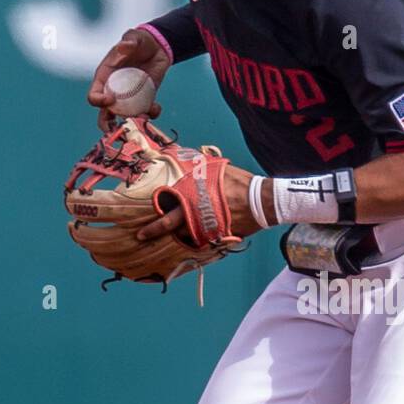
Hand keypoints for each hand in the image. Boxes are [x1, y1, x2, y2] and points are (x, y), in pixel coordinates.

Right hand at [87, 28, 170, 119]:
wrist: (157, 47)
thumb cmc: (140, 41)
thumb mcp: (134, 38)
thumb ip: (129, 41)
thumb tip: (124, 46)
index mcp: (105, 77)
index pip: (94, 95)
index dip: (98, 101)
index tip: (110, 99)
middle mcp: (114, 91)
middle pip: (104, 114)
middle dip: (108, 126)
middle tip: (119, 130)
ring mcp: (129, 98)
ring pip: (125, 118)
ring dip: (134, 123)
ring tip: (145, 117)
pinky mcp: (144, 100)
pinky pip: (144, 112)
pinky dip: (151, 114)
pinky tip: (157, 107)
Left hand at [136, 163, 265, 243]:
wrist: (262, 201)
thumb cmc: (240, 183)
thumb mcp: (217, 171)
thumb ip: (200, 171)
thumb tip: (188, 162)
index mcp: (194, 195)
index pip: (169, 202)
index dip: (157, 209)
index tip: (147, 213)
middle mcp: (197, 212)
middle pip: (170, 223)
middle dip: (154, 230)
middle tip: (141, 235)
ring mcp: (206, 226)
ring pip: (185, 234)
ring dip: (176, 236)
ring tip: (167, 239)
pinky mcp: (217, 237)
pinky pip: (202, 240)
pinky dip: (196, 239)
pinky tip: (192, 238)